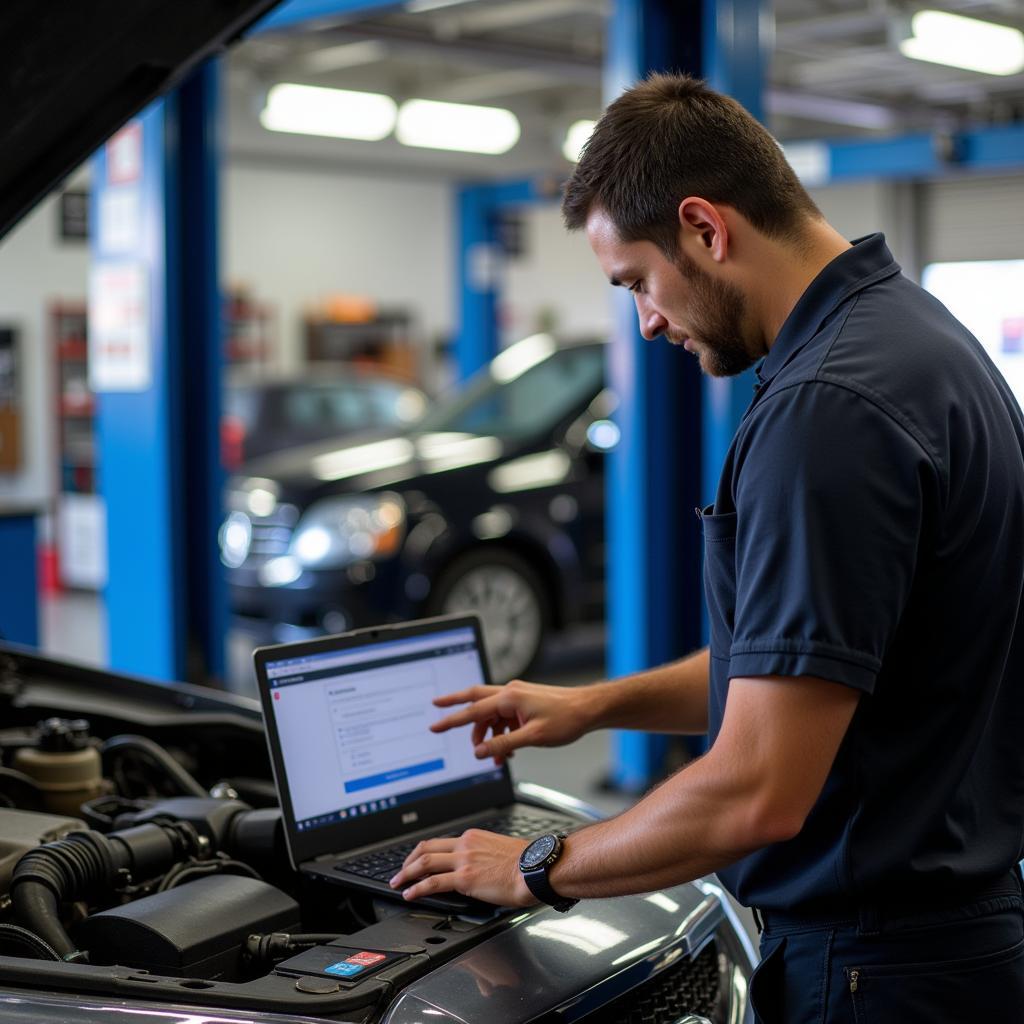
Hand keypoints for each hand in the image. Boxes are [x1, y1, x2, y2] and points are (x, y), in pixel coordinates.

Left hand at [389, 829, 536, 906]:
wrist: (535, 868)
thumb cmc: (526, 862)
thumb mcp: (499, 850)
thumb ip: (483, 856)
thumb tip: (479, 868)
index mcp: (473, 837)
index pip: (440, 843)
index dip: (423, 852)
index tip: (416, 861)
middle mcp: (465, 845)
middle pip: (426, 848)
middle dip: (408, 861)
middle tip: (400, 872)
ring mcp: (464, 860)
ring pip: (425, 863)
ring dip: (406, 874)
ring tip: (398, 884)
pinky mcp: (465, 878)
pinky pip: (434, 882)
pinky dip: (417, 888)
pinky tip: (410, 894)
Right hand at [431, 680, 591, 762]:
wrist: (588, 709)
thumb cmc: (566, 719)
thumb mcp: (532, 737)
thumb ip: (502, 744)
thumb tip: (479, 751)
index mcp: (509, 697)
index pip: (473, 710)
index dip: (451, 720)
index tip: (435, 726)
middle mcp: (510, 692)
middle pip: (475, 699)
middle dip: (456, 708)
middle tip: (438, 712)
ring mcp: (517, 696)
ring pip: (491, 713)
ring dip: (488, 734)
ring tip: (494, 757)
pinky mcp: (525, 702)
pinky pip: (504, 717)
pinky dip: (501, 733)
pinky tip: (508, 751)